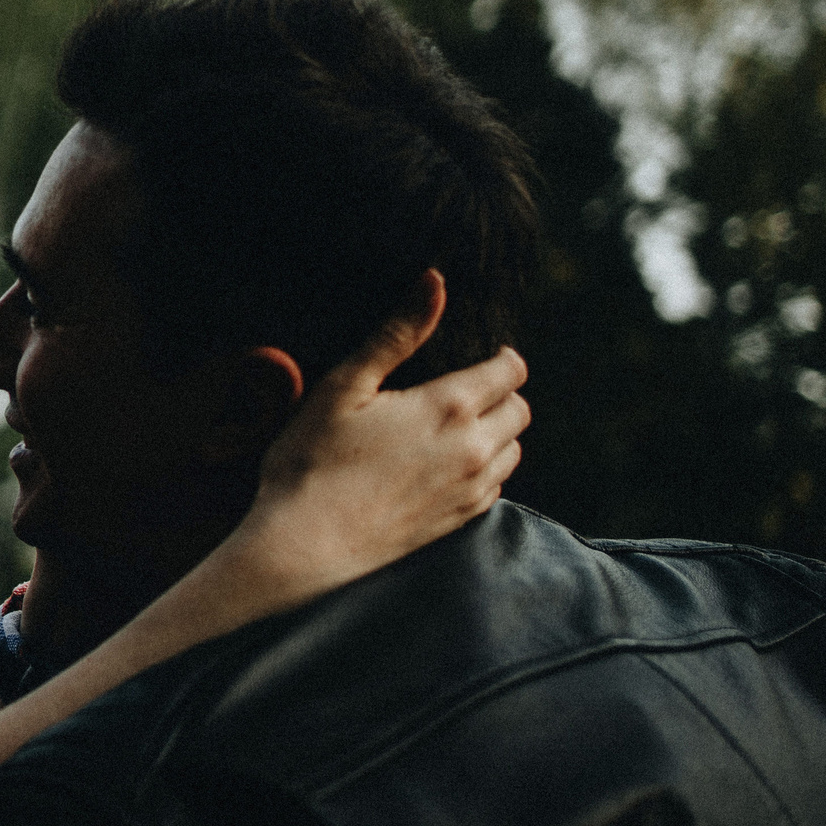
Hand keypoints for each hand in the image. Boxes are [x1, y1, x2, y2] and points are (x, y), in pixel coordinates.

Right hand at [233, 268, 528, 597]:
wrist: (305, 544)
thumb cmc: (312, 460)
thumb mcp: (344, 386)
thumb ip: (396, 335)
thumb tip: (435, 281)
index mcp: (448, 407)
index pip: (509, 371)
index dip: (500, 357)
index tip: (482, 354)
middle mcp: (473, 448)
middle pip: (520, 409)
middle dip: (502, 392)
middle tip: (465, 388)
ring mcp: (470, 489)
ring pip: (514, 449)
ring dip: (498, 432)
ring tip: (458, 425)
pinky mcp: (460, 520)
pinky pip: (497, 485)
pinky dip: (486, 467)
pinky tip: (449, 464)